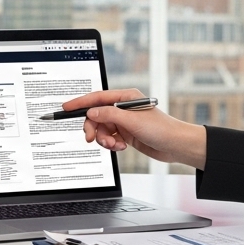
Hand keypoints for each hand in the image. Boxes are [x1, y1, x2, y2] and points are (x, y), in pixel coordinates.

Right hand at [64, 89, 207, 169]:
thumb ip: (108, 116)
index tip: (67, 108)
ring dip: (104, 139)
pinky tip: (121, 147)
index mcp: (125, 97)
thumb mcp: (131, 121)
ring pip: (102, 129)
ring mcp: (124, 122)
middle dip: (93, 128)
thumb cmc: (161, 128)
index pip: (97, 98)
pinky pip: (109, 138)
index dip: (80, 103)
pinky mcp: (126, 134)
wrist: (176, 145)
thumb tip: (91, 113)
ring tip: (114, 145)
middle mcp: (123, 108)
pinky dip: (111, 144)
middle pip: (96, 116)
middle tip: (90, 138)